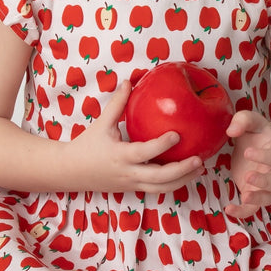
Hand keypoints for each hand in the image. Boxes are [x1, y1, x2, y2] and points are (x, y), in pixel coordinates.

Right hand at [61, 80, 204, 192]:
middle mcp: (128, 173)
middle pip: (159, 178)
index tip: (177, 134)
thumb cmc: (86, 145)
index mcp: (120, 156)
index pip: (144, 153)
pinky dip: (173, 184)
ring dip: (182, 180)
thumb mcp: (101, 124)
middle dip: (181, 170)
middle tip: (199, 159)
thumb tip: (130, 81)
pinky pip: (156, 190)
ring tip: (199, 169)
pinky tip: (186, 175)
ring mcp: (132, 184)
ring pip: (161, 189)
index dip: (161, 145)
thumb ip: (117, 104)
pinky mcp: (133, 188)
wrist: (70, 171)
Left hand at [224, 110, 270, 219]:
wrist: (258, 145)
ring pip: (269, 197)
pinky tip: (229, 210)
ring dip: (258, 199)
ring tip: (244, 197)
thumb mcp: (250, 121)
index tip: (247, 151)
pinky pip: (253, 208)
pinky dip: (243, 212)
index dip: (264, 156)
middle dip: (264, 181)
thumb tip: (231, 130)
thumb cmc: (255, 133)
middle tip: (247, 176)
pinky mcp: (254, 194)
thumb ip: (243, 120)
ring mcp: (266, 186)